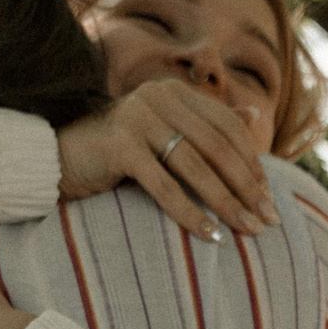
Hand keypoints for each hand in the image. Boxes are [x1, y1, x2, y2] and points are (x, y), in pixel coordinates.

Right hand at [56, 79, 274, 239]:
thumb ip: (206, 124)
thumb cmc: (119, 151)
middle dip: (247, 186)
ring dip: (226, 202)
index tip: (268, 198)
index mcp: (175, 92)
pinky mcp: (120, 146)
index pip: (227, 127)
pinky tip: (210, 235)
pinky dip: (190, 213)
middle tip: (268, 219)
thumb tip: (255, 117)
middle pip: (217, 146)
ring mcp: (138, 118)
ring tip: (247, 229)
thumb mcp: (165, 133)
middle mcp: (158, 97)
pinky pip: (165, 185)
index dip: (252, 162)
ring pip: (195, 166)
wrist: (59, 158)